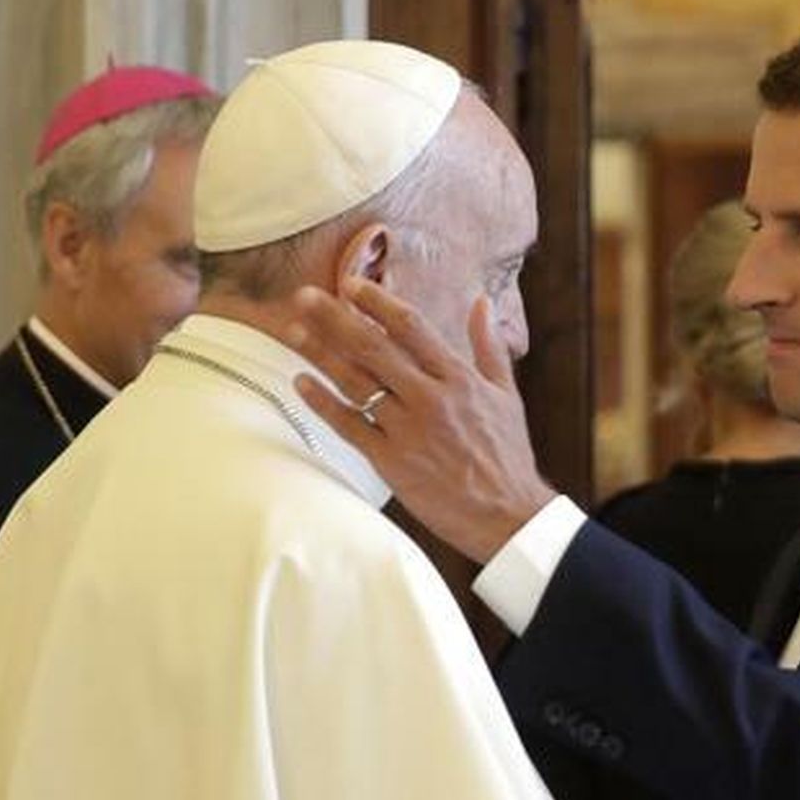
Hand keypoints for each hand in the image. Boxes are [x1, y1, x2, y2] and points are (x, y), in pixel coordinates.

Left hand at [286, 279, 554, 562]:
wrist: (507, 515)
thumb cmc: (507, 455)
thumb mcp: (507, 394)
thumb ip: (488, 346)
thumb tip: (481, 301)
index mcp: (459, 378)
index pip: (411, 328)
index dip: (377, 302)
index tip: (350, 284)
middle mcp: (431, 398)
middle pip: (373, 347)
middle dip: (335, 318)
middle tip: (304, 296)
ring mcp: (409, 430)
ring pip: (355, 382)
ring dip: (320, 353)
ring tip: (292, 330)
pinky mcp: (392, 461)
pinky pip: (350, 426)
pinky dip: (323, 403)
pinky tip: (301, 383)